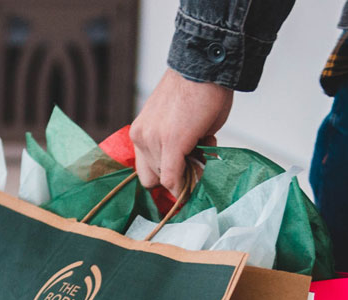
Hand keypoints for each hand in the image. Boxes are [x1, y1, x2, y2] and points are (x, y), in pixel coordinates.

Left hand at [129, 69, 233, 195]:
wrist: (206, 66)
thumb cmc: (199, 91)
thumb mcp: (180, 124)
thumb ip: (180, 148)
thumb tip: (190, 165)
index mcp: (141, 132)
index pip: (147, 170)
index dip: (167, 177)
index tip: (185, 174)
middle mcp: (141, 137)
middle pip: (153, 177)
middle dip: (175, 175)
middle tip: (196, 161)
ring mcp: (152, 140)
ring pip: (165, 179)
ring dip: (186, 173)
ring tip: (204, 148)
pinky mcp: (170, 143)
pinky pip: (173, 179)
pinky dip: (185, 185)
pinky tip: (200, 175)